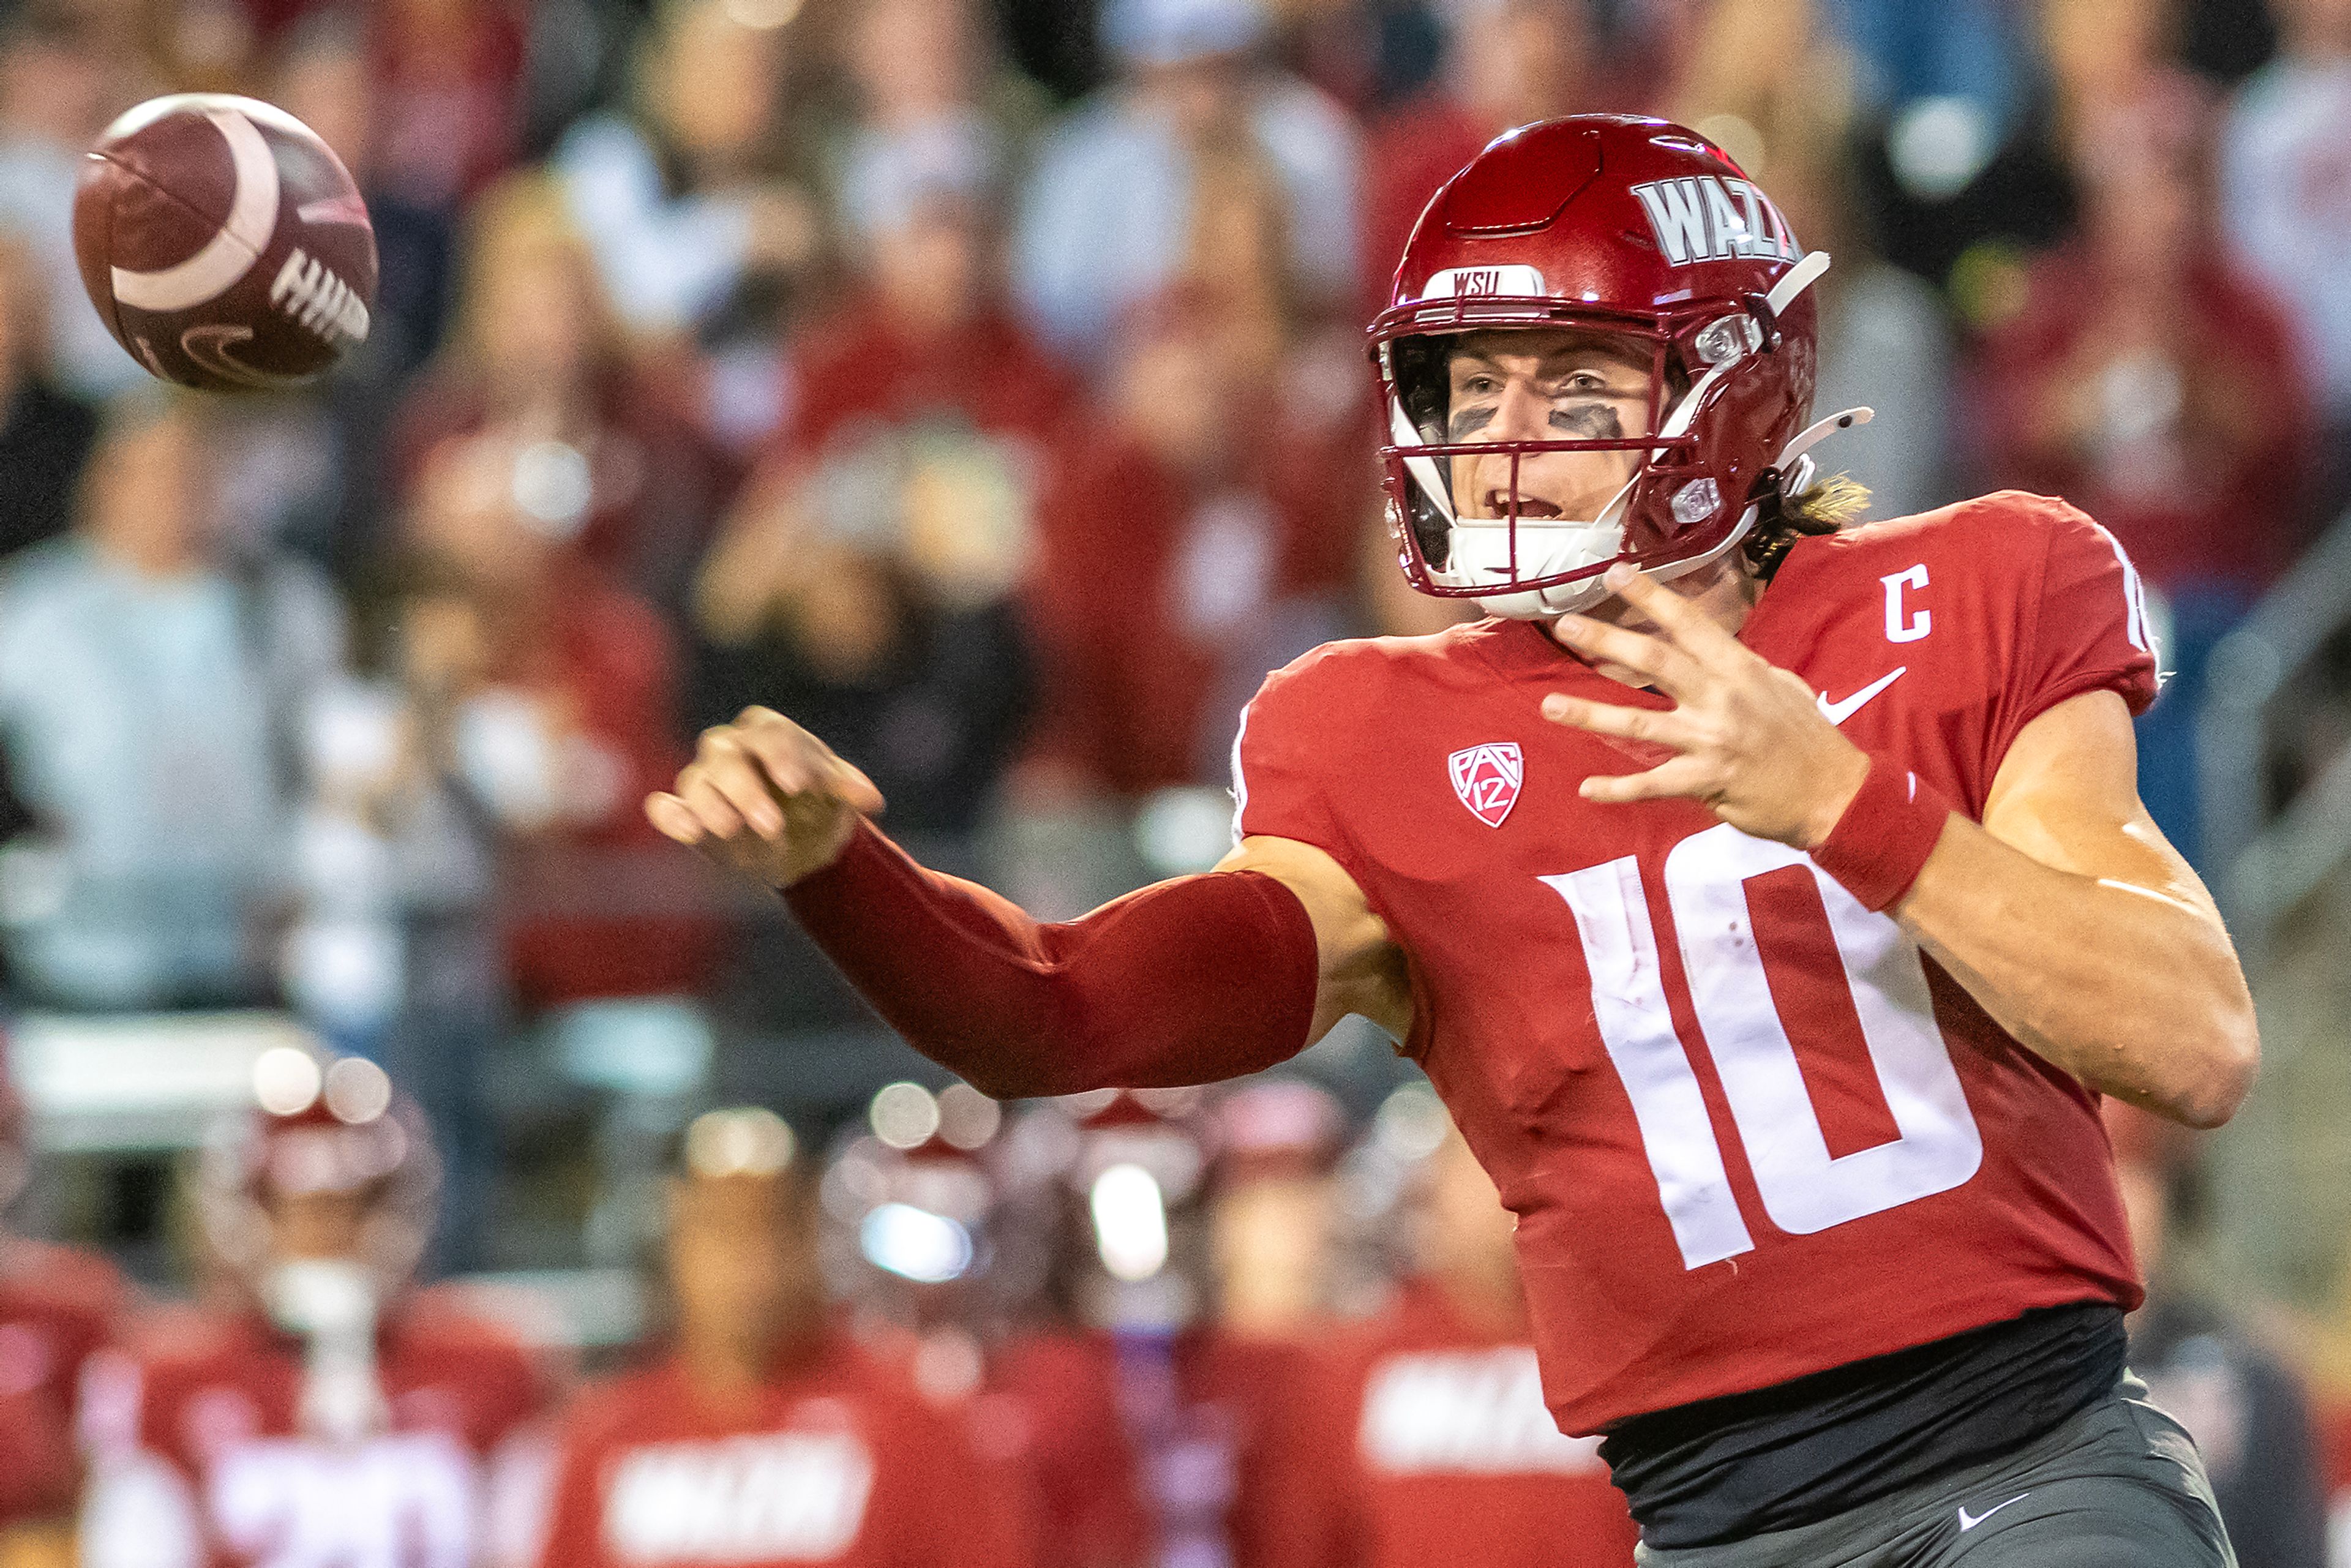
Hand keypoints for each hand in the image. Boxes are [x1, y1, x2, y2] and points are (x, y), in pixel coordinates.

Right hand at [644, 708, 886, 888]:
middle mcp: (729, 749)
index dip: (783, 756)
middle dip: (749, 791)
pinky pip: (665, 808)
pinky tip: (690, 831)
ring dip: (713, 807)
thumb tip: (871, 800)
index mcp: (767, 733)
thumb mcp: (838, 795)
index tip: (800, 785)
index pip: (770, 734)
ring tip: (732, 830)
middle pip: (728, 757)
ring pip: (697, 783)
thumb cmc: (816, 805)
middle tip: (773, 825)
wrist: (798, 841)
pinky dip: (672, 817)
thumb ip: (850, 791)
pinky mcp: (686, 813)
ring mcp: (704, 780)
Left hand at [1539, 564, 1867, 848]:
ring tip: (1548, 706)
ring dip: (1590, 715)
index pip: (1689, 624)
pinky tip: (1587, 788)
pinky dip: (1618, 789)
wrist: (1833, 792)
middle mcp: (1721, 698)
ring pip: (1639, 725)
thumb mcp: (1779, 686)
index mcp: (1739, 668)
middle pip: (1655, 662)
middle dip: (1607, 642)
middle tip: (1566, 626)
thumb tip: (1706, 650)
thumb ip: (1736, 668)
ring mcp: (1711, 741)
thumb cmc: (1806, 736)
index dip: (1651, 597)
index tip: (1615, 573)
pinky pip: (1653, 786)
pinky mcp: (1706, 782)